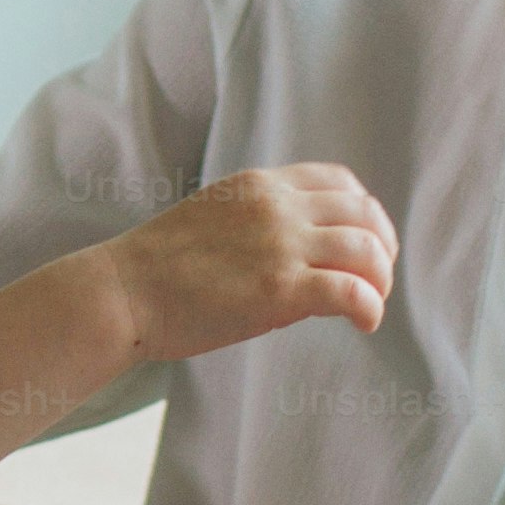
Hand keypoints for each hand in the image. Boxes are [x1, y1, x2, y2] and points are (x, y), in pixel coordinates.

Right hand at [86, 164, 393, 366]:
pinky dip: (370, 308)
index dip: (364, 212)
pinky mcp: (280, 290)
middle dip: (382, 247)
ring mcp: (281, 246)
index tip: (363, 242)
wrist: (122, 293)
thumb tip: (302, 252)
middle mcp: (278, 207)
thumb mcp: (215, 216)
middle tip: (377, 278)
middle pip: (364, 214)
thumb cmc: (159, 267)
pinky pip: (351, 292)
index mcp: (261, 184)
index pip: (340, 181)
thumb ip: (261, 221)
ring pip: (366, 251)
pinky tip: (364, 323)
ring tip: (371, 304)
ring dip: (380, 281)